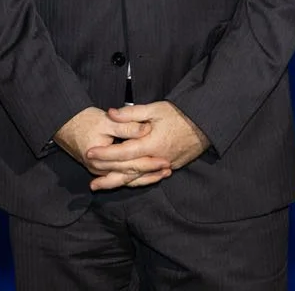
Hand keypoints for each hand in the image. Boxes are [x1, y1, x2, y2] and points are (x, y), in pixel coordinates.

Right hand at [55, 107, 171, 189]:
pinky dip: (133, 177)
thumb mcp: (106, 120)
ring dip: (144, 178)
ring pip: (125, 179)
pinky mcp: (99, 169)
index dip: (149, 162)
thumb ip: (127, 126)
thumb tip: (146, 130)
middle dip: (150, 173)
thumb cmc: (83, 120)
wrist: (62, 124)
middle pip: (130, 174)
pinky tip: (146, 176)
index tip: (165, 160)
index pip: (130, 163)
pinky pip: (119, 177)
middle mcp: (99, 168)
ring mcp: (98, 170)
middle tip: (168, 169)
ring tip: (162, 175)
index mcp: (101, 157)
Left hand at [85, 102, 208, 190]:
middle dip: (107, 175)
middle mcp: (156, 158)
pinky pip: (149, 178)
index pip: (122, 152)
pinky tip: (126, 182)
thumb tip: (111, 113)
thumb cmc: (179, 114)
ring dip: (118, 183)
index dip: (104, 154)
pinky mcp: (170, 166)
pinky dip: (136, 181)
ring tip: (101, 186)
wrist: (205, 124)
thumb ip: (131, 113)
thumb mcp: (155, 108)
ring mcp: (164, 165)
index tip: (89, 154)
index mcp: (150, 144)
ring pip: (137, 179)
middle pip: (127, 171)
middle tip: (91, 182)